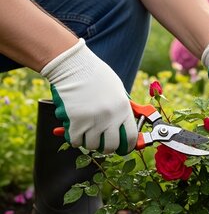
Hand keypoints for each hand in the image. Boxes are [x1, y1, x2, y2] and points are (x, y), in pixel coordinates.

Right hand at [41, 39, 137, 154]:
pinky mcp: (75, 122)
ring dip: (90, 142)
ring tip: (88, 133)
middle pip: (111, 146)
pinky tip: (75, 131)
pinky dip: (75, 139)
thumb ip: (122, 108)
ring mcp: (92, 121)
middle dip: (108, 148)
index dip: (128, 146)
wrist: (73, 66)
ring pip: (93, 146)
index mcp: (123, 109)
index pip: (131, 137)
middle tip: (103, 143)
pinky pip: (76, 141)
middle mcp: (110, 117)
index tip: (124, 147)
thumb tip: (126, 125)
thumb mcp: (118, 90)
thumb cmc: (95, 75)